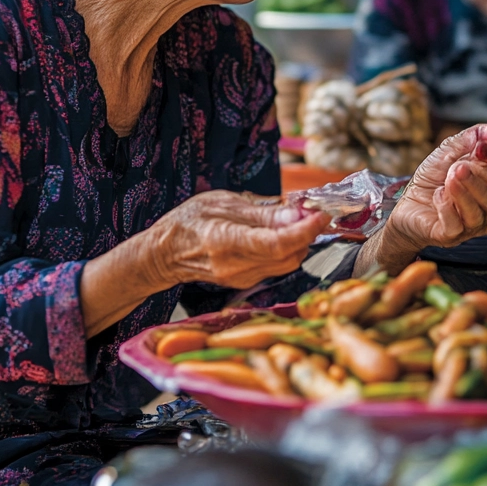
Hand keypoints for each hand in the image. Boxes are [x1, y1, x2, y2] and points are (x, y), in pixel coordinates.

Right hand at [148, 190, 328, 289]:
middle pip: (289, 257)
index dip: (305, 231)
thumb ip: (263, 212)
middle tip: (311, 210)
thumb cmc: (191, 221)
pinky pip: (277, 267)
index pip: (277, 244)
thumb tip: (297, 214)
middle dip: (307, 234)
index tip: (321, 214)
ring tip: (297, 218)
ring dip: (300, 242)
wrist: (166, 253)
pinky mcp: (246, 282)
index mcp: (226, 242)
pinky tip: (282, 232)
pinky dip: (287, 249)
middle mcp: (236, 267)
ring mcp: (242, 279)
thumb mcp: (224, 203)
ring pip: (287, 264)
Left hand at [356, 121, 486, 274]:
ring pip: (479, 209)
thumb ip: (479, 135)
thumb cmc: (432, 177)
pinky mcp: (452, 236)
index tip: (480, 147)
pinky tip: (437, 195)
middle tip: (456, 165)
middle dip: (476, 172)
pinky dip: (446, 204)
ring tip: (447, 177)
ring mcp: (472, 226)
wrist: (405, 201)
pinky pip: (457, 222)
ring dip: (461, 188)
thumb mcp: (452, 149)